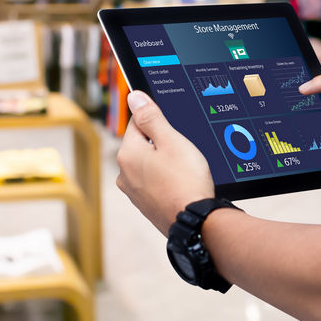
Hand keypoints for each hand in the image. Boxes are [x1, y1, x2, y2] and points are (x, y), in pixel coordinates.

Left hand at [116, 91, 214, 234]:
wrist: (196, 222)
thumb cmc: (186, 180)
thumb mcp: (171, 140)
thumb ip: (151, 117)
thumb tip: (133, 97)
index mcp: (127, 154)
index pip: (137, 122)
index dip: (158, 120)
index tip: (174, 129)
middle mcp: (124, 173)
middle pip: (143, 144)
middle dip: (162, 143)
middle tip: (183, 151)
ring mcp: (134, 192)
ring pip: (149, 164)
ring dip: (165, 162)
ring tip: (184, 170)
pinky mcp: (145, 205)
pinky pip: (154, 182)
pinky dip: (166, 180)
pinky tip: (181, 184)